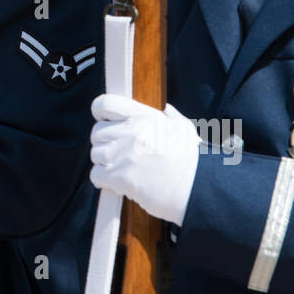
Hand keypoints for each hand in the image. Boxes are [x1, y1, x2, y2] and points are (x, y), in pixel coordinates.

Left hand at [89, 93, 199, 225]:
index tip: (103, 120)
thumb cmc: (192, 162)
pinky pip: (95, 175)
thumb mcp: (184, 130)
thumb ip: (171, 117)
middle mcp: (132, 132)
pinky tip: (118, 183)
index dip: (99, 112)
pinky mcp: (119, 177)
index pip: (106, 104)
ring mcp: (124, 154)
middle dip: (105, 144)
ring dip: (105, 163)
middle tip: (119, 154)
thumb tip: (166, 109)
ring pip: (95, 154)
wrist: (197, 190)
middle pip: (97, 132)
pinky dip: (103, 181)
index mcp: (145, 117)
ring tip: (122, 170)